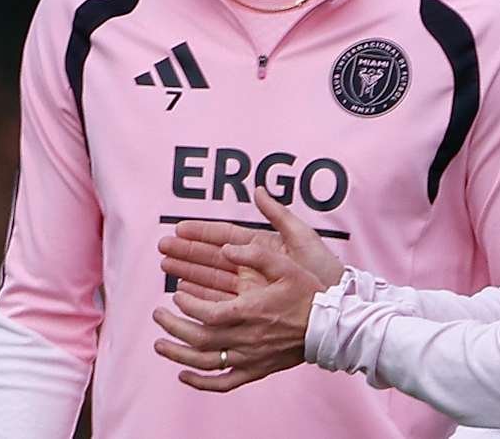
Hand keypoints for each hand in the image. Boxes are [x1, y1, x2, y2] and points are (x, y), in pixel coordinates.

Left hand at [152, 189, 339, 391]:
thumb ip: (255, 254)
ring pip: (205, 363)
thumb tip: (226, 248)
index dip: (187, 304)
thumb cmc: (307, 293)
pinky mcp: (257, 370)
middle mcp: (247, 337)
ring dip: (178, 355)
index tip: (177, 294)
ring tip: (159, 344)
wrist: (330, 327)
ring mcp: (250, 357)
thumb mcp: (285, 264)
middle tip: (157, 315)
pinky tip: (184, 376)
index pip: (207, 312)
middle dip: (173, 327)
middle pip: (199, 338)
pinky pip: (224, 382)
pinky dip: (201, 383)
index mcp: (250, 311)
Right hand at [158, 188, 345, 296]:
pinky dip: (202, 301)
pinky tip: (184, 297)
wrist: (336, 306)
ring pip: (212, 281)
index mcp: (262, 248)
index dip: (202, 232)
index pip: (225, 236)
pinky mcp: (251, 310)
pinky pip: (221, 305)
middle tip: (162, 248)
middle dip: (187, 253)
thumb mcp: (302, 238)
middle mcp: (252, 269)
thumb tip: (257, 189)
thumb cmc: (323, 270)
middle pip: (213, 259)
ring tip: (166, 268)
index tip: (179, 228)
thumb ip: (279, 214)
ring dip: (189, 274)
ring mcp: (251, 290)